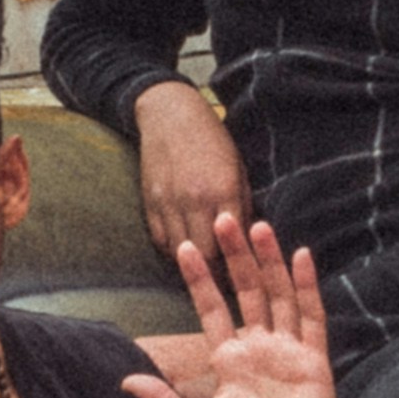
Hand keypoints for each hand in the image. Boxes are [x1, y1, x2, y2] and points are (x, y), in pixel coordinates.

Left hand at [123, 216, 335, 397]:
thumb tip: (125, 380)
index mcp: (229, 362)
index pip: (212, 309)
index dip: (199, 279)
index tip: (182, 246)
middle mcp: (259, 350)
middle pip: (247, 291)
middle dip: (234, 256)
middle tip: (221, 216)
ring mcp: (287, 354)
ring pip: (278, 296)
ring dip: (268, 261)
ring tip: (257, 225)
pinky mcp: (313, 363)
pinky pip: (312, 318)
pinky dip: (306, 287)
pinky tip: (301, 256)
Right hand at [129, 83, 249, 273]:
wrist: (170, 115)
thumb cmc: (212, 140)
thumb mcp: (238, 168)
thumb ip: (242, 204)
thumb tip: (249, 238)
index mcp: (223, 190)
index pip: (233, 243)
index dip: (240, 264)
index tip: (248, 277)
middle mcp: (194, 200)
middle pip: (205, 255)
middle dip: (217, 272)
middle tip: (227, 282)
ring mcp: (168, 203)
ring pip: (180, 252)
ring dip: (194, 265)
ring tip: (207, 273)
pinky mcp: (149, 203)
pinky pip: (161, 241)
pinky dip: (173, 251)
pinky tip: (185, 253)